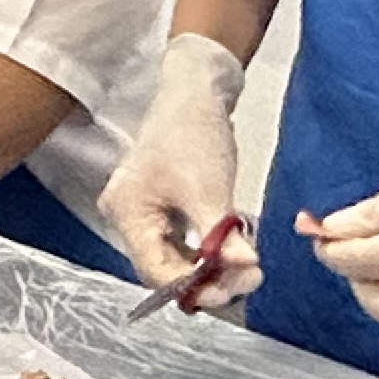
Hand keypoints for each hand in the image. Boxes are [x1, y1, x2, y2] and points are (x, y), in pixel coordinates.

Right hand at [100, 36, 260, 304]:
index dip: (196, 287)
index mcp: (127, 213)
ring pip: (177, 259)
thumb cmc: (192, 131)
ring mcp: (145, 214)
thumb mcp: (209, 188)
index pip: (156, 272)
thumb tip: (245, 268)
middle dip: (209, 280)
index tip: (237, 286)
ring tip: (249, 268)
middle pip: (165, 270)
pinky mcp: (163, 208)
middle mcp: (129, 219)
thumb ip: (222, 234)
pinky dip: (210, 251)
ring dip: (213, 269)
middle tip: (250, 278)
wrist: (195, 90)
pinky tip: (235, 250)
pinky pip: (184, 243)